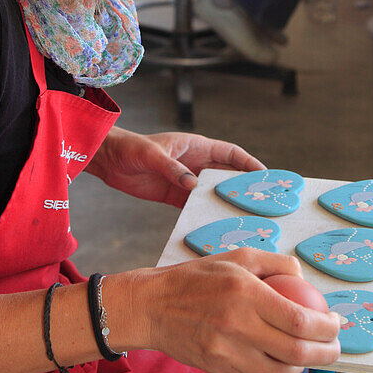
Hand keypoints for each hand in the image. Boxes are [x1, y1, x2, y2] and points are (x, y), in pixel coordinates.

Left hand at [87, 126, 264, 206]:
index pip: (231, 153)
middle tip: (259, 202)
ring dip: (224, 203)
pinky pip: (193, 206)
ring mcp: (186, 180)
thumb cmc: (131, 148)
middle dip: (243, 187)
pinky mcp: (174, 195)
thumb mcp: (151, 155)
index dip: (249, 163)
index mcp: (196, 147)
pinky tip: (211, 225)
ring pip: (212, 192)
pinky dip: (203, 214)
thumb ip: (172, 169)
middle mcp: (195, 164)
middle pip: (226, 175)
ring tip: (240, 218)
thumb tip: (192, 185)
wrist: (108, 160)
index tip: (265, 176)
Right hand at [104, 249, 341, 372]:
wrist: (153, 306)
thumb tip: (307, 282)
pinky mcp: (218, 370)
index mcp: (245, 294)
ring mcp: (226, 352)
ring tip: (310, 355)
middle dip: (326, 353)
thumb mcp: (238, 257)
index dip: (327, 327)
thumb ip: (277, 264)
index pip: (299, 320)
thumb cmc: (197, 278)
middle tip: (335, 347)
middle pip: (296, 352)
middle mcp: (237, 326)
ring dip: (303, 367)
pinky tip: (284, 362)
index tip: (336, 323)